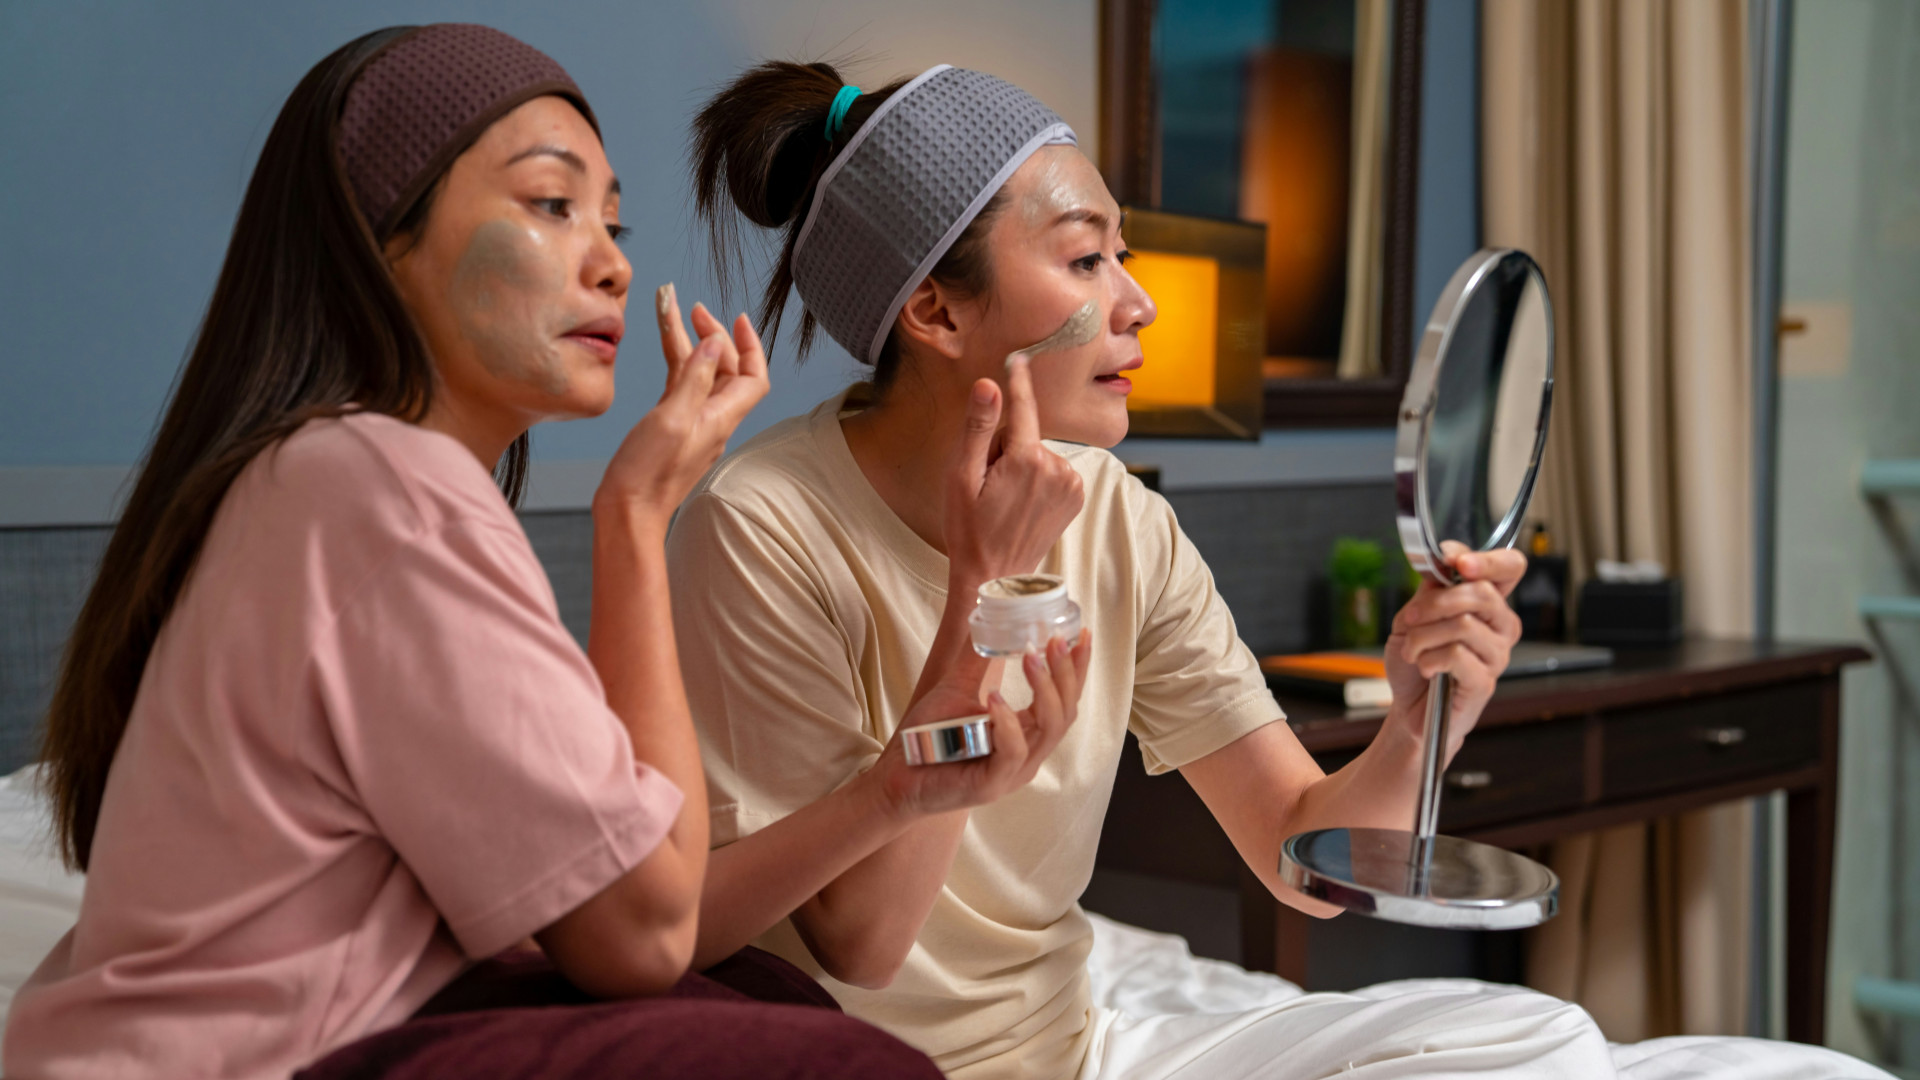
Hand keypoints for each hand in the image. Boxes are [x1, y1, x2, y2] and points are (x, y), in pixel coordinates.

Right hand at [594, 285, 768, 526]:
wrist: (628, 512)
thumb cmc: (647, 472)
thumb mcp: (672, 418)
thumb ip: (694, 378)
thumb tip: (715, 344)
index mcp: (721, 418)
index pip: (753, 376)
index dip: (751, 346)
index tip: (737, 318)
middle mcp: (713, 420)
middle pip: (726, 370)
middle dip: (713, 335)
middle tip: (693, 309)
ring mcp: (692, 424)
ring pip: (699, 375)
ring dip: (689, 344)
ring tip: (670, 312)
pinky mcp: (671, 429)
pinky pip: (680, 388)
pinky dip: (674, 364)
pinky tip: (666, 346)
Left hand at [862, 631, 1091, 819]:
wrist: (896, 776)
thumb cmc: (929, 737)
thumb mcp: (957, 687)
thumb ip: (977, 658)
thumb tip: (989, 616)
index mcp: (1027, 733)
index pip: (1064, 700)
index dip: (1077, 668)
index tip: (1082, 632)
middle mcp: (1027, 754)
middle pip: (1065, 713)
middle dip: (1066, 673)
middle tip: (1055, 638)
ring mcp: (1012, 772)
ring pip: (1049, 730)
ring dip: (1044, 689)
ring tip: (1031, 655)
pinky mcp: (991, 786)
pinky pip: (1012, 753)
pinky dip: (1007, 723)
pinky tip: (995, 698)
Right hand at [943, 354, 1085, 584]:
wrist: (996, 577)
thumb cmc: (970, 530)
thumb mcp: (962, 478)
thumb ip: (979, 428)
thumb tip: (990, 386)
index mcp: (1028, 460)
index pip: (1024, 407)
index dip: (1018, 381)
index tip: (1020, 358)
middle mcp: (1058, 468)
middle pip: (1026, 436)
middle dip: (1006, 449)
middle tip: (988, 484)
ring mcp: (1072, 484)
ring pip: (1039, 454)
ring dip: (1021, 466)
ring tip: (1004, 499)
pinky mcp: (1076, 497)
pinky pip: (1052, 471)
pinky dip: (1037, 479)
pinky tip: (1023, 504)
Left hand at [1382, 541, 1526, 755]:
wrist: (1408, 706)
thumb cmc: (1415, 660)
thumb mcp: (1414, 616)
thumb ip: (1431, 588)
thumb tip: (1445, 560)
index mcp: (1488, 603)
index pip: (1510, 567)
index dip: (1489, 560)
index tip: (1457, 562)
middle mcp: (1501, 626)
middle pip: (1481, 593)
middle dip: (1435, 602)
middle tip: (1410, 619)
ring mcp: (1497, 654)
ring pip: (1463, 624)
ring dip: (1423, 636)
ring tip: (1412, 650)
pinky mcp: (1485, 681)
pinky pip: (1456, 655)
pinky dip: (1428, 658)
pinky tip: (1425, 669)